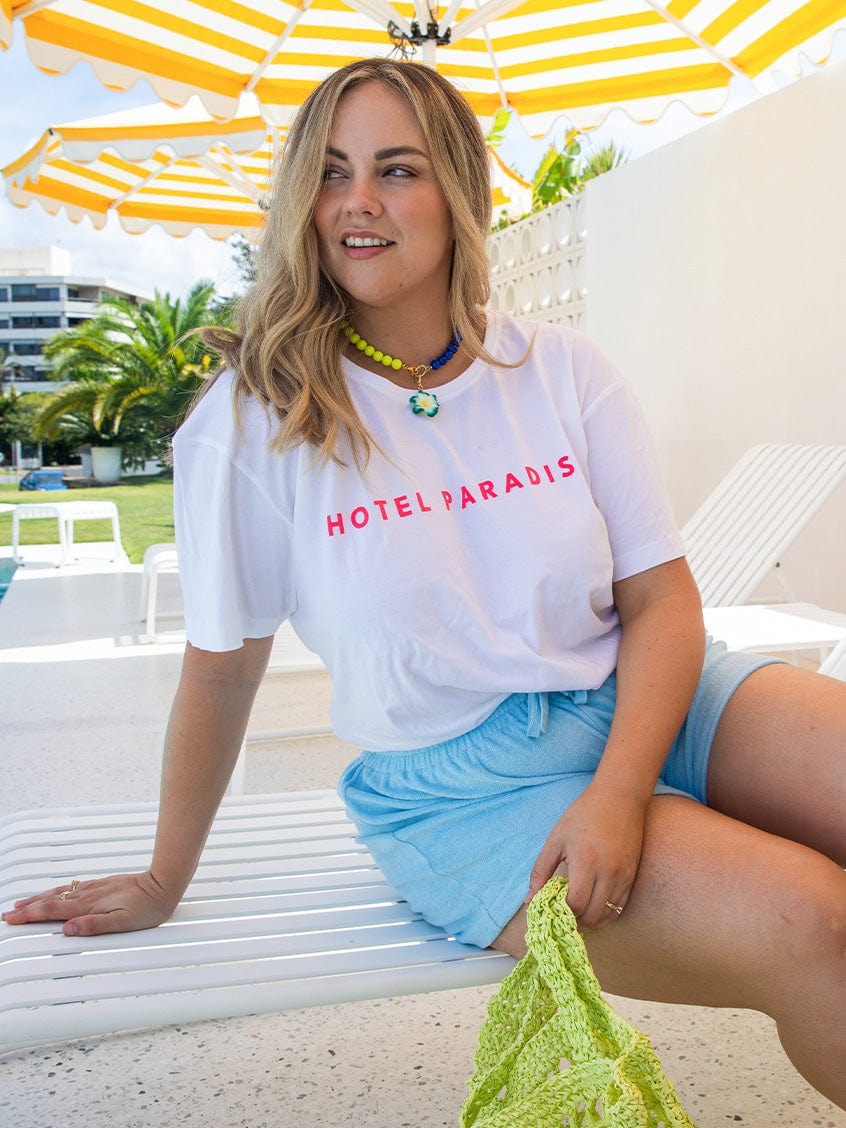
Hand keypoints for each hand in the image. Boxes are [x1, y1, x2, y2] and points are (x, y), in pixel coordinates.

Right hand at [2, 871, 180, 936]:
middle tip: (9, 912)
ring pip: (60, 892)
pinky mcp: (102, 885)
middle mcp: (88, 895)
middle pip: (51, 900)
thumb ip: (94, 926)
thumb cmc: (147, 907)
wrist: (163, 884)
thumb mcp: (122, 923)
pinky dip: (57, 892)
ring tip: (24, 902)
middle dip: (29, 907)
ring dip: (40, 898)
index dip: (31, 915)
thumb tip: (67, 930)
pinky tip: (56, 893)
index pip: (52, 911)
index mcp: (89, 906)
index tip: (12, 918)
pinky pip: (72, 888)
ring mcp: (94, 888)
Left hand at [526, 782, 646, 929]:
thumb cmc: (584, 815)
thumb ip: (541, 871)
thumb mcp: (556, 839)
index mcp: (586, 861)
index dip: (562, 914)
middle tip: (563, 915)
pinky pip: (620, 907)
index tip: (552, 911)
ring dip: (592, 919)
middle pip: (593, 916)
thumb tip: (529, 901)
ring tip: (577, 911)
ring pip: (608, 915)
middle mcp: (608, 872)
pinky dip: (606, 912)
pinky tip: (593, 904)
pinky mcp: (633, 876)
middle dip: (576, 922)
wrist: (619, 798)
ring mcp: (624, 876)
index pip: (575, 904)